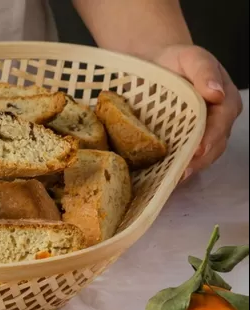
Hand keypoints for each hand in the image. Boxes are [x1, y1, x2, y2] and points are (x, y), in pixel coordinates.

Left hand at [151, 45, 242, 181]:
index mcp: (225, 100)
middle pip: (215, 144)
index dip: (211, 137)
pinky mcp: (186, 138)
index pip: (222, 122)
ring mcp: (204, 131)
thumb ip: (203, 71)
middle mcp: (219, 119)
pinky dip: (178, 165)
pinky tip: (166, 175)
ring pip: (203, 154)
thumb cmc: (176, 60)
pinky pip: (186, 155)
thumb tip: (216, 92)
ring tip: (174, 179)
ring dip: (190, 167)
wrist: (157, 64)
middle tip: (183, 172)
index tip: (198, 149)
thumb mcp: (191, 57)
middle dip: (200, 160)